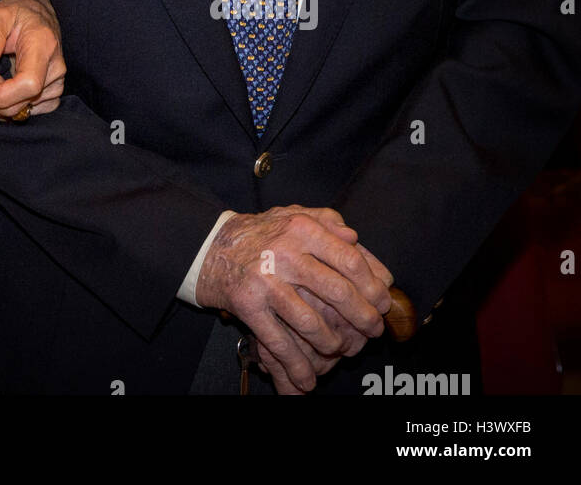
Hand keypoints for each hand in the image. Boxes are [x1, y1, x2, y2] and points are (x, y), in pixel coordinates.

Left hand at [0, 0, 66, 119]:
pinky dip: (9, 102)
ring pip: (22, 109)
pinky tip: (1, 83)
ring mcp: (56, 82)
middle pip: (21, 102)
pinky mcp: (53, 91)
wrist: (38, 13)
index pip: (28, 85)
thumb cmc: (18, 12)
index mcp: (43, 46)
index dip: (0, 96)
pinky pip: (29, 109)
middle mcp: (55, 68)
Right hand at [196, 205, 393, 393]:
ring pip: (312, 323)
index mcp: (301, 228)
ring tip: (340, 349)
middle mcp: (284, 252)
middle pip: (338, 293)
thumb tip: (355, 239)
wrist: (209, 247)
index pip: (350, 259)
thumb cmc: (259, 234)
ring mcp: (265, 279)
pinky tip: (308, 378)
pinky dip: (297, 366)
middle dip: (364, 318)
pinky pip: (280, 342)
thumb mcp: (291, 215)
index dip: (373, 285)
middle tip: (373, 330)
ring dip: (333, 344)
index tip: (383, 301)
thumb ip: (326, 221)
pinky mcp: (248, 304)